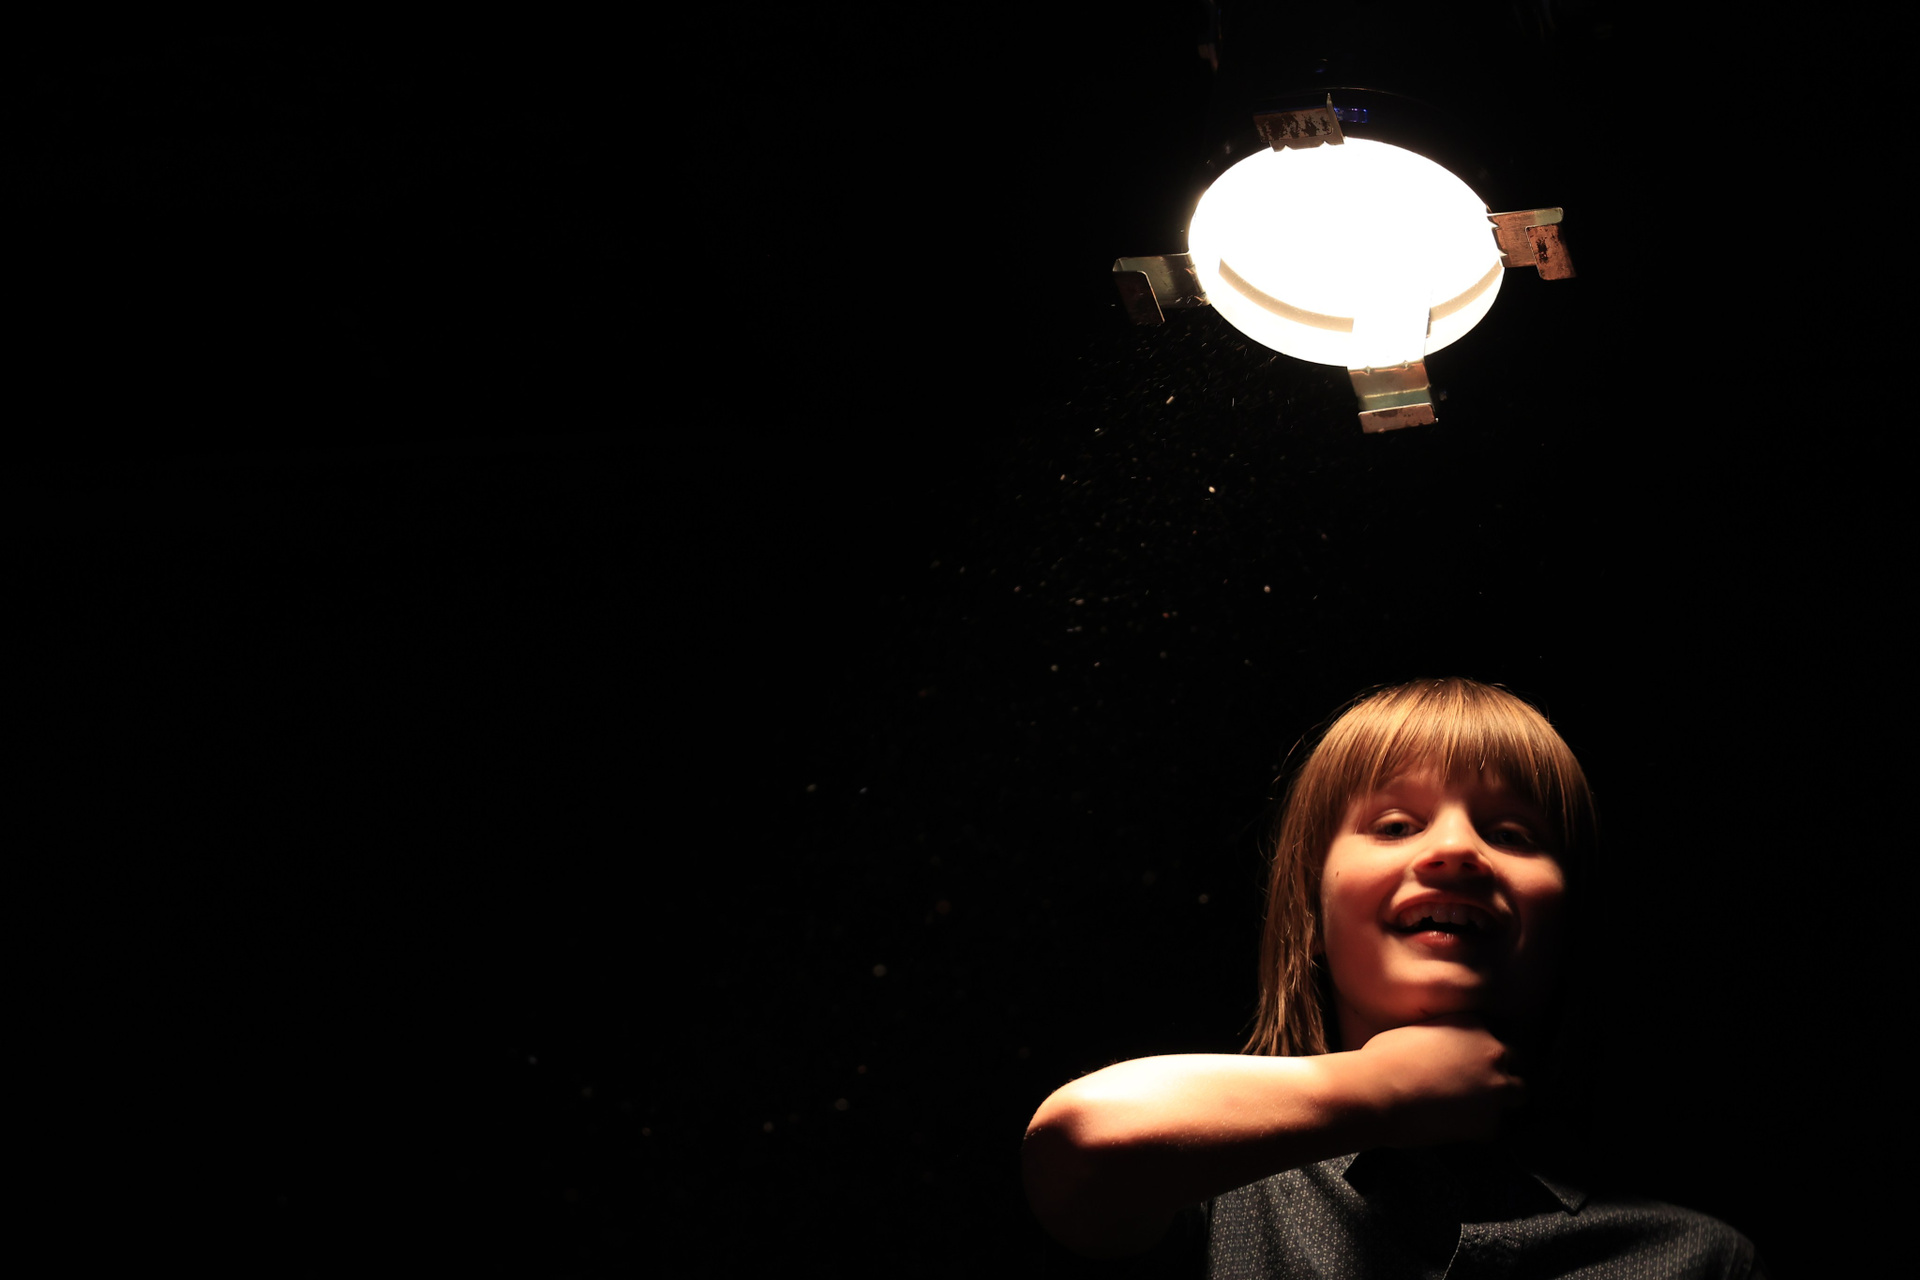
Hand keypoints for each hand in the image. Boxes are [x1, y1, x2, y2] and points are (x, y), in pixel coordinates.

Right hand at [1353, 1014, 1526, 1147]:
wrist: (1377, 1091)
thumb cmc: (1381, 1059)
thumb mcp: (1413, 1030)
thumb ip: (1438, 1037)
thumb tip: (1433, 1049)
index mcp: (1473, 1024)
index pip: (1495, 1036)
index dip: (1483, 1051)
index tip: (1470, 1062)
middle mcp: (1492, 1051)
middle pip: (1516, 1061)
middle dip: (1500, 1071)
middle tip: (1477, 1085)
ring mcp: (1496, 1086)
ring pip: (1520, 1093)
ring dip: (1501, 1100)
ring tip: (1475, 1109)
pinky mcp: (1490, 1121)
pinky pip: (1496, 1127)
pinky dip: (1481, 1129)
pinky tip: (1457, 1128)